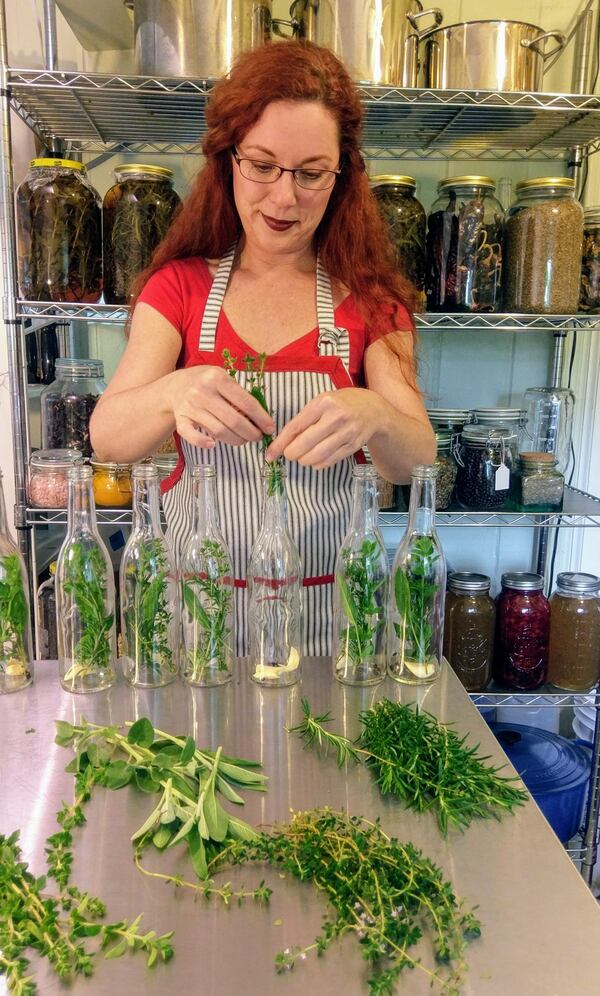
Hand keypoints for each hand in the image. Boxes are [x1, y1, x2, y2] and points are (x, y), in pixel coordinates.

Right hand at [165, 365, 274, 448]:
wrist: (176, 385)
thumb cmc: (206, 382)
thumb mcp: (223, 377)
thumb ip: (239, 393)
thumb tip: (261, 417)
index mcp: (217, 378)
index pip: (246, 402)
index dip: (261, 418)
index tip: (270, 428)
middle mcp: (202, 391)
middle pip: (234, 420)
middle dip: (251, 433)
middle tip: (258, 437)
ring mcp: (190, 406)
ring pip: (219, 431)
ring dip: (236, 440)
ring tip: (244, 440)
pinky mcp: (180, 419)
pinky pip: (191, 435)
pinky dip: (202, 442)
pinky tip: (214, 445)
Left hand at [266, 389, 380, 468]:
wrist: (373, 410)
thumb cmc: (341, 404)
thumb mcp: (322, 402)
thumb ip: (304, 419)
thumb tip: (282, 442)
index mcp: (324, 403)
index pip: (295, 427)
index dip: (280, 443)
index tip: (270, 454)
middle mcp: (336, 418)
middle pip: (304, 445)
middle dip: (291, 453)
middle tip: (289, 453)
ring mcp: (346, 433)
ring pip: (315, 457)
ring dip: (303, 460)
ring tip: (303, 455)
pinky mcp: (352, 447)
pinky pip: (327, 462)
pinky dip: (316, 464)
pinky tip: (316, 457)